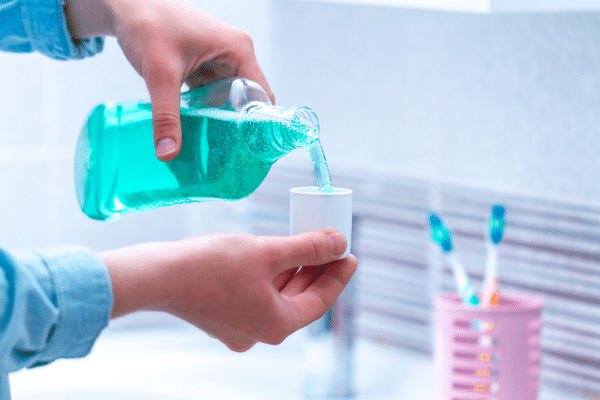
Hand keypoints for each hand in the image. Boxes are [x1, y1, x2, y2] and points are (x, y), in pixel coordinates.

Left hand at [65, 0, 274, 160]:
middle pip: (247, 100)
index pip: (262, 95)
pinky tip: (198, 129)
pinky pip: (212, 94)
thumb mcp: (160, 74)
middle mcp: (234, 54)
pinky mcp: (204, 65)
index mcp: (238, 50)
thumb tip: (168, 153)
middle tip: (228, 156)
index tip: (249, 150)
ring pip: (228, 99)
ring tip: (214, 148)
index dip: (258, 123)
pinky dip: (206, 110)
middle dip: (237, 126)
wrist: (124, 3)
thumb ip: (166, 116)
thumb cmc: (147, 23)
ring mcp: (219, 60)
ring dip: (220, 119)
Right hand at [100, 230, 356, 351]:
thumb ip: (307, 249)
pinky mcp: (224, 315)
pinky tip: (277, 253)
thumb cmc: (210, 266)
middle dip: (318, 272)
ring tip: (308, 245)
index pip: (320, 301)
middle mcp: (260, 332)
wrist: (157, 276)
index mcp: (276, 325)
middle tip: (332, 246)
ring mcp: (239, 326)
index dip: (338, 275)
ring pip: (279, 297)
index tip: (350, 254)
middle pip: (300, 300)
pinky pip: (260, 295)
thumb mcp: (267, 252)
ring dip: (295, 272)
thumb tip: (338, 243)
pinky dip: (273, 276)